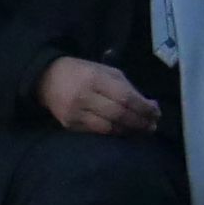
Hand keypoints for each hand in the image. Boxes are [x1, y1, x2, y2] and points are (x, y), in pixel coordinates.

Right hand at [35, 57, 162, 137]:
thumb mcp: (105, 72)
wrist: (47, 79)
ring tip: (142, 130)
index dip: (143, 107)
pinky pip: (96, 132)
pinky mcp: (69, 125)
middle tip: (153, 125)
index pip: (125, 97)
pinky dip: (113, 132)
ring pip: (108, 127)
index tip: (156, 112)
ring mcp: (75, 113)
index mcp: (96, 79)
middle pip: (118, 114)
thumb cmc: (83, 72)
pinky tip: (124, 131)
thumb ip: (126, 87)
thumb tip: (149, 105)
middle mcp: (84, 97)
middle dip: (139, 121)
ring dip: (129, 130)